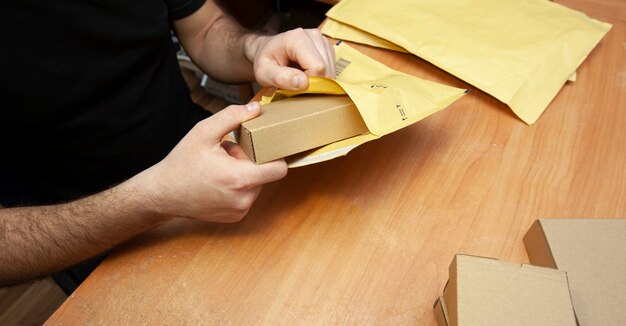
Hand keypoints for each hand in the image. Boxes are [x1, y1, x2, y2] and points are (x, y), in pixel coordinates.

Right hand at [139, 102, 287, 222]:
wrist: (162, 194)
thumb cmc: (182, 163)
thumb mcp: (204, 132)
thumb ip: (232, 116)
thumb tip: (256, 108)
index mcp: (240, 178)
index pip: (280, 169)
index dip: (275, 155)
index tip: (264, 147)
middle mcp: (244, 198)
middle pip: (266, 175)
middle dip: (252, 162)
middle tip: (229, 155)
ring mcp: (240, 210)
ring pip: (257, 185)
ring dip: (245, 174)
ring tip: (222, 167)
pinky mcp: (235, 217)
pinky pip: (247, 197)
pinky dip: (238, 188)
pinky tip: (219, 181)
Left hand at [246, 28, 335, 89]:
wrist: (267, 50)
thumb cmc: (265, 61)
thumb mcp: (263, 73)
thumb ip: (280, 78)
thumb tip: (303, 83)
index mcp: (297, 38)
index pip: (317, 67)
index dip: (309, 82)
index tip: (294, 85)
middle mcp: (313, 35)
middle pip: (326, 68)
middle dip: (314, 81)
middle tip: (296, 82)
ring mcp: (322, 40)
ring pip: (331, 70)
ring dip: (318, 79)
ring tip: (300, 76)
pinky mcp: (326, 47)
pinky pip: (332, 68)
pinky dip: (321, 75)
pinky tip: (307, 72)